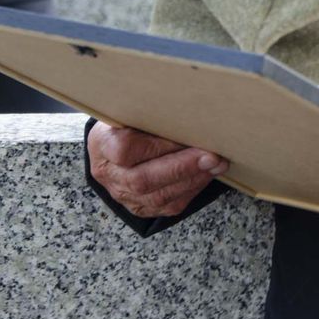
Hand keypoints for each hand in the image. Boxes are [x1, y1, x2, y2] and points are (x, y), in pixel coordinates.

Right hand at [87, 122, 229, 218]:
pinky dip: (191, 190)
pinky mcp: (141, 208)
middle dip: (182, 168)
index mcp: (102, 144)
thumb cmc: (129, 122)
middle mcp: (109, 174)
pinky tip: (206, 175)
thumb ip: (152, 113)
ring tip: (216, 165)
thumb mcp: (131, 110)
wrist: (114, 146)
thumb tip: (190, 112)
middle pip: (143, 179)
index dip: (158, 146)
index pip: (125, 149)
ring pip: (158, 197)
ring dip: (192, 180)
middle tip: (212, 156)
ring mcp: (123, 195)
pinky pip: (168, 206)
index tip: (185, 135)